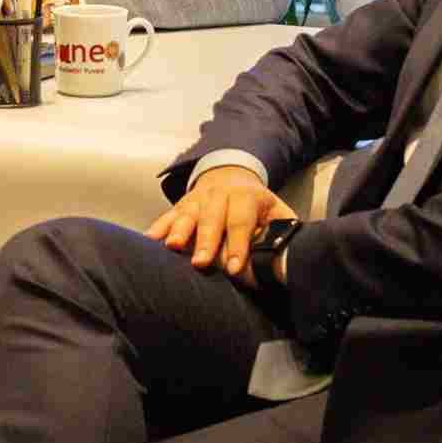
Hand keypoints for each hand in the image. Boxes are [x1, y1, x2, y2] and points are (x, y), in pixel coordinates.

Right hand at [145, 164, 296, 283]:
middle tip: (202, 263)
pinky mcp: (181, 206)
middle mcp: (219, 195)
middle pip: (211, 218)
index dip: (238, 244)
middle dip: (206, 241)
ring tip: (173, 247)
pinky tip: (149, 241)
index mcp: (246, 196)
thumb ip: (282, 228)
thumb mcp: (275, 209)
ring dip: (179, 231)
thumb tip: (292, 253)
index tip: (233, 268)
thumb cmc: (256, 204)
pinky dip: (157, 229)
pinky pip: (167, 216)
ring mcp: (197, 199)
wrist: (231, 173)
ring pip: (187, 215)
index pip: (241, 220)